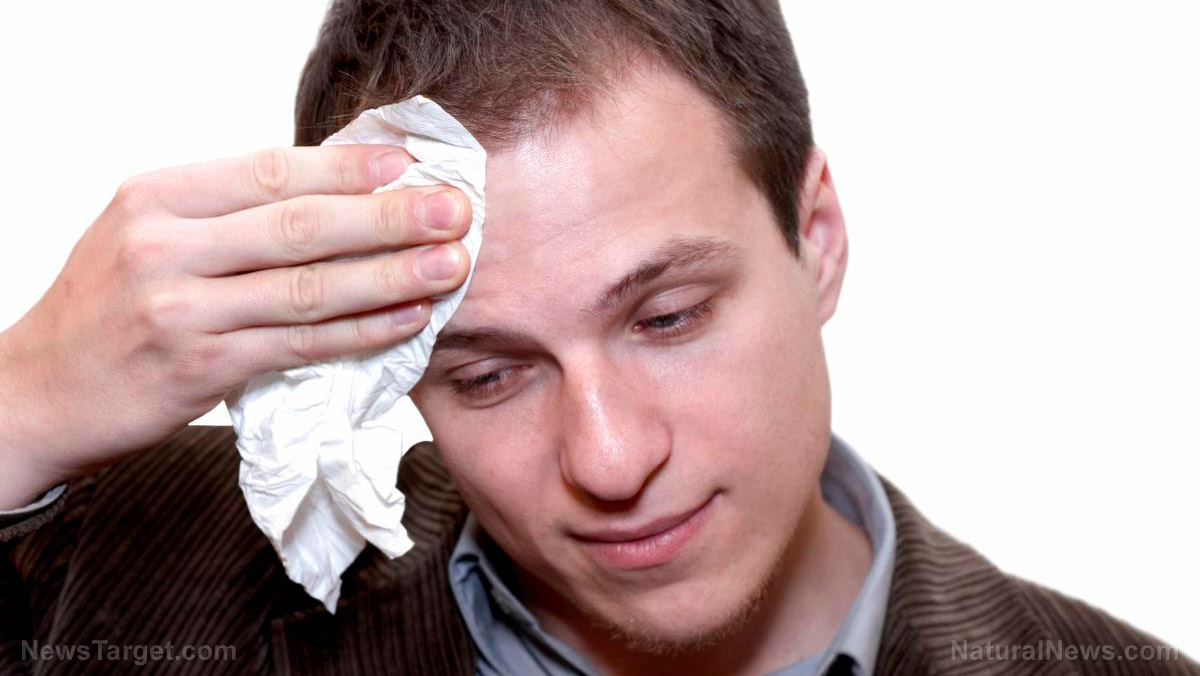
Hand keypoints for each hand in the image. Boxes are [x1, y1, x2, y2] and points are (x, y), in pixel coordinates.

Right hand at [0, 145, 470, 507]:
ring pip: (309, 287)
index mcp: (157, 196)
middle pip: (301, 225)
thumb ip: (224, 213)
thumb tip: (331, 192)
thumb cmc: (108, 306)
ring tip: (450, 265)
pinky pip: (301, 344)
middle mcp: (165, 245)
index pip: (270, 171)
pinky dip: (361, 332)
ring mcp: (181, 308)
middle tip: (455, 210)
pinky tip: (406, 320)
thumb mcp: (146, 233)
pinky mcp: (200, 367)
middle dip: (389, 217)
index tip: (408, 164)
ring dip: (391, 275)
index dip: (347, 167)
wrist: (37, 390)